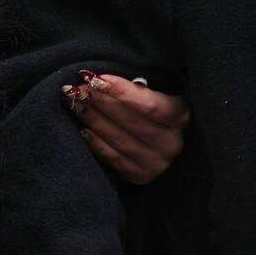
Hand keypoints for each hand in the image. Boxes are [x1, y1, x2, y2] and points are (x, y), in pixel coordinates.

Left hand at [62, 71, 189, 184]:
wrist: (168, 146)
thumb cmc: (161, 114)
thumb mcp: (161, 96)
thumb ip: (139, 91)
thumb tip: (100, 81)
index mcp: (180, 116)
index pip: (148, 103)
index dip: (120, 91)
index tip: (95, 79)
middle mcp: (171, 142)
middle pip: (129, 120)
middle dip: (99, 102)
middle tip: (75, 88)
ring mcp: (156, 161)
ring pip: (118, 138)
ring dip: (92, 119)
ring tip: (74, 104)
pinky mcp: (141, 175)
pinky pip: (113, 157)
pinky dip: (96, 142)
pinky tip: (82, 128)